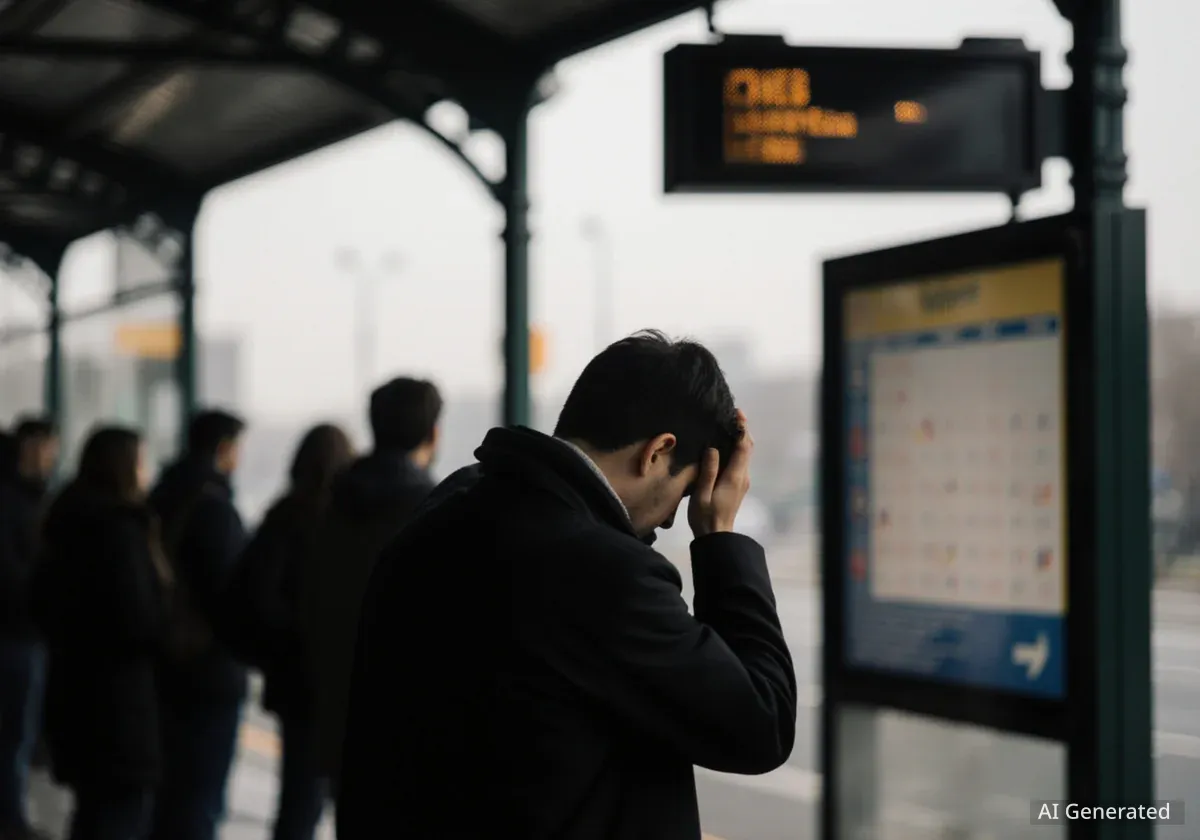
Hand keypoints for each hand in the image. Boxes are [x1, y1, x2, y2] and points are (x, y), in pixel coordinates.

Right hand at [688, 409, 753, 537]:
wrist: (716, 536)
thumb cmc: (706, 515)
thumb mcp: (702, 493)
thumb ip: (709, 471)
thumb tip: (713, 449)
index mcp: (735, 476)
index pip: (743, 447)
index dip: (742, 429)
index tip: (737, 413)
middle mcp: (743, 476)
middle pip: (748, 448)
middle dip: (743, 431)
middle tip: (732, 415)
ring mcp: (742, 481)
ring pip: (745, 455)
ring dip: (740, 439)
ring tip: (727, 426)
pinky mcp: (738, 485)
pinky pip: (741, 462)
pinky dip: (737, 449)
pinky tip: (724, 446)